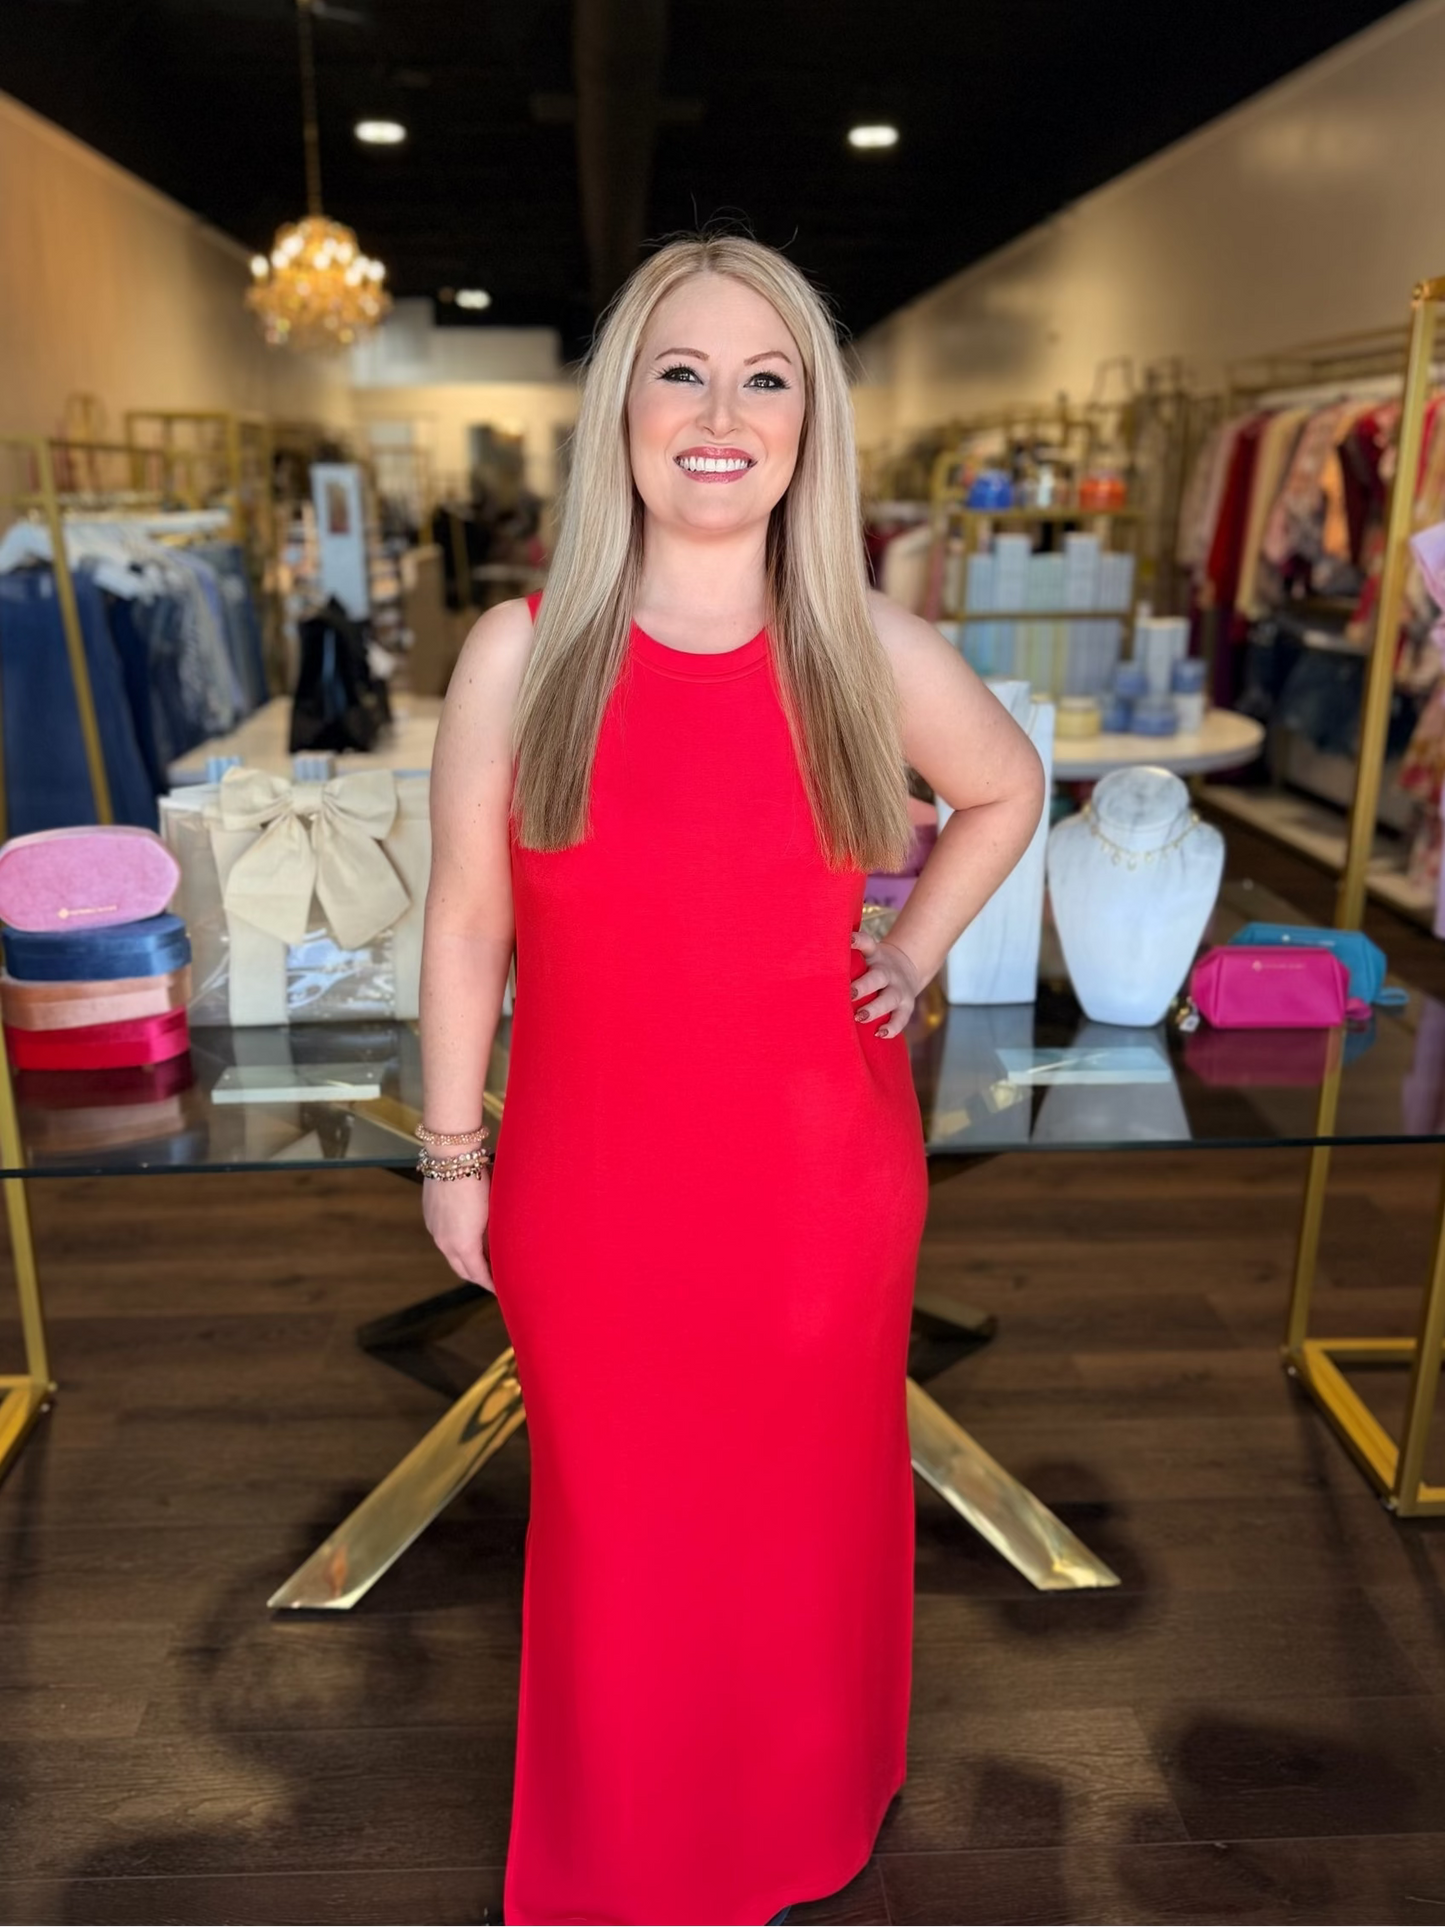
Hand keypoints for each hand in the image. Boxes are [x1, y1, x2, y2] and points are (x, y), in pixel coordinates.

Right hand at [422, 1164, 494, 1289]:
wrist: (452, 1156)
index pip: (478, 1274)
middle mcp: (444, 1242)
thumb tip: (501, 1246)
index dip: (491, 1283)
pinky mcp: (430, 1215)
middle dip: (478, 1276)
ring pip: (451, 1254)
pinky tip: (468, 1236)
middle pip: (462, 1269)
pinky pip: (444, 1237)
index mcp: (462, 1245)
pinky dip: (456, 1244)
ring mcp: (434, 1229)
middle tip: (494, 1279)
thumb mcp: (494, 1211)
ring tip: (484, 1259)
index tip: (501, 1288)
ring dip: (466, 1260)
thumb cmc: (480, 1181)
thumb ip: (494, 1234)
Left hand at [849, 928, 923, 1039]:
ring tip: (860, 1017)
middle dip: (863, 986)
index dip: (858, 941)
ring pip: (889, 998)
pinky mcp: (907, 1006)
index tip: (847, 940)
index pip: (867, 944)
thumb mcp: (864, 956)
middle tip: (849, 994)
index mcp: (874, 956)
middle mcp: (887, 972)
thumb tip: (806, 964)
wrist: (907, 968)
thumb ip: (844, 960)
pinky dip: (892, 1027)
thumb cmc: (871, 967)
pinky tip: (880, 1034)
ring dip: (875, 1009)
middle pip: (877, 977)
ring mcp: (899, 989)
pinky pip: (901, 1018)